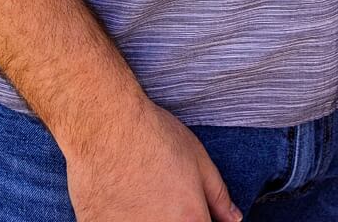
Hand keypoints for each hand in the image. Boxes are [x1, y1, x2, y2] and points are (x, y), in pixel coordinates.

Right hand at [64, 97, 239, 221]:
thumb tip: (232, 218)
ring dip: (147, 216)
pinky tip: (120, 196)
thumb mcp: (199, 159)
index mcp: (189, 221)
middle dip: (174, 215)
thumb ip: (218, 196)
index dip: (200, 216)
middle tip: (164, 192)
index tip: (194, 206)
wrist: (104, 126)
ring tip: (142, 191)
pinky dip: (122, 216)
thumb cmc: (152, 137)